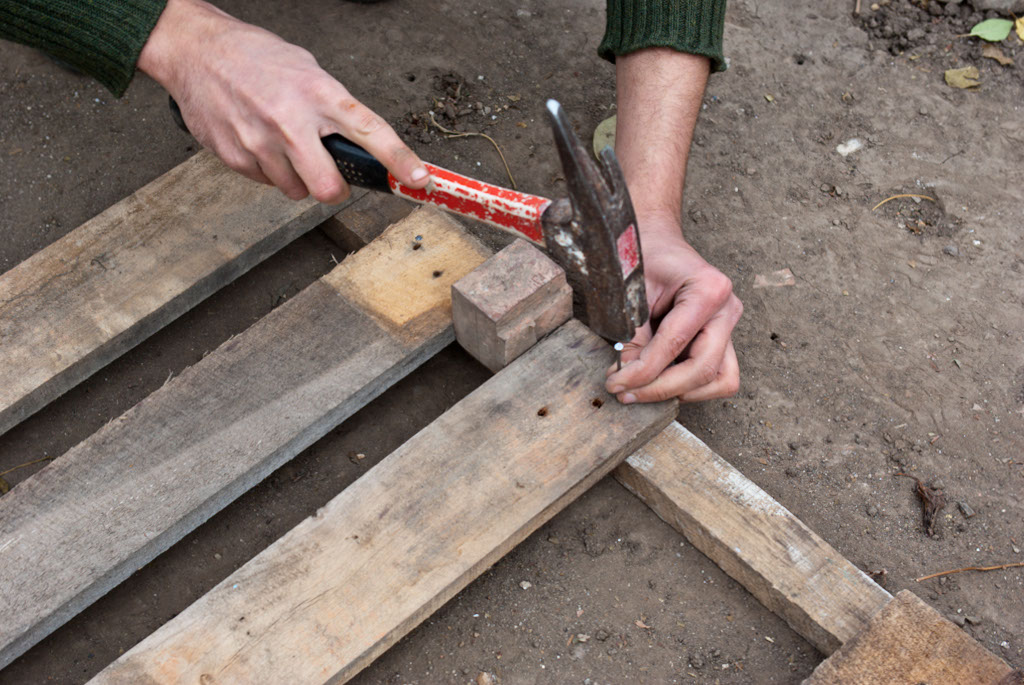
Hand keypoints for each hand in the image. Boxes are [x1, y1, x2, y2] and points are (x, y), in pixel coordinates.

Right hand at [137, 0, 428, 202]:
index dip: (399, 160)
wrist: (196, 51)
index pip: (371, 131)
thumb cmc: (256, 59)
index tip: (419, 180)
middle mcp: (291, 120)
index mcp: (319, 93)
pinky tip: (258, 140)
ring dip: (298, 178)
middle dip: (335, 190)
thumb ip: (334, 108)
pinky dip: (268, 170)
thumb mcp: (307, 71)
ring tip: (283, 144)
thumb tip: (362, 146)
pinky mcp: (235, 156)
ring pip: (296, 191)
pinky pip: (266, 183)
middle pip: (329, 187)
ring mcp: (260, 142)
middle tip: (330, 176)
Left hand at [605, 212, 741, 402]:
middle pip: (703, 368)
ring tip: (644, 389)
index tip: (615, 384)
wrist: (658, 243)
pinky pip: (719, 377)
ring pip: (719, 380)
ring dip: (681, 392)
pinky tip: (662, 380)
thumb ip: (631, 335)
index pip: (675, 343)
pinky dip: (692, 387)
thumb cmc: (644, 258)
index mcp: (709, 288)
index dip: (643, 372)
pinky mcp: (724, 340)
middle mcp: (728, 309)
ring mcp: (730, 326)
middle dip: (662, 389)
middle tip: (626, 393)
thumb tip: (627, 379)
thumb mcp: (630, 292)